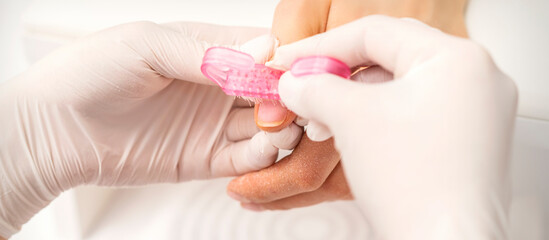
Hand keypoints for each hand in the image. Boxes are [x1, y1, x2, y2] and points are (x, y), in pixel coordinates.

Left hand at [0, 22, 279, 236]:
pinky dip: (264, 156)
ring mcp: (212, 123)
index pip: (261, 49)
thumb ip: (206, 52)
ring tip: (281, 128)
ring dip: (282, 127)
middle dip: (288, 96)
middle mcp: (215, 86)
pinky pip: (246, 159)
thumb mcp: (147, 46)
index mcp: (206, 49)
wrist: (53, 130)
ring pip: (267, 125)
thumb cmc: (90, 73)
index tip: (294, 70)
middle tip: (294, 103)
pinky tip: (266, 149)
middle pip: (272, 89)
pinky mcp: (205, 159)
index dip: (283, 58)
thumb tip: (263, 50)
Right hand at [228, 0, 469, 210]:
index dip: (322, 46)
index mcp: (457, 59)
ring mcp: (474, 112)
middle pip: (388, 58)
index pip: (376, 32)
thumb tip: (295, 81)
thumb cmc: (415, 188)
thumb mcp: (351, 119)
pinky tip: (350, 134)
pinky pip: (412, 113)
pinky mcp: (464, 140)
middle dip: (337, 77)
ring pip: (398, 88)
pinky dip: (376, 120)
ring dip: (353, 102)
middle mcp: (475, 80)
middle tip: (303, 89)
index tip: (291, 60)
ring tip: (321, 122)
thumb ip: (315, 88)